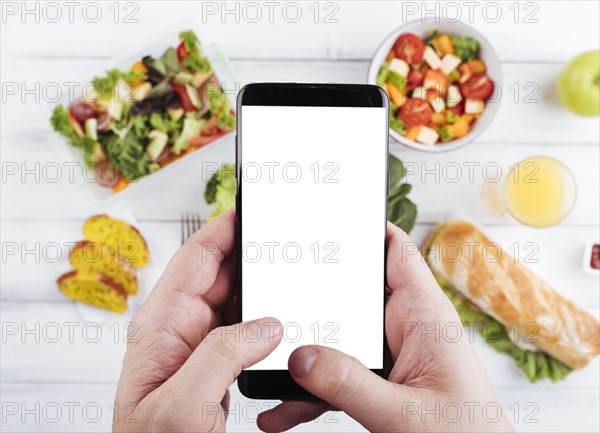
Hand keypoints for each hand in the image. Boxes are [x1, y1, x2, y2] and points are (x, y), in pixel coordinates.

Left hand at [113, 209, 281, 432]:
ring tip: (290, 277)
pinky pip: (243, 330)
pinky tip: (282, 319)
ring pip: (235, 302)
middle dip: (250, 256)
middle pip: (218, 276)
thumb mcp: (183, 402)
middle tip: (283, 242)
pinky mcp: (216, 365)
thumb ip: (222, 355)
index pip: (192, 261)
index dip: (220, 231)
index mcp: (161, 326)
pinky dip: (264, 321)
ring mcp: (199, 347)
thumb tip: (266, 325)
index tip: (247, 210)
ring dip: (260, 290)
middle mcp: (180, 330)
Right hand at [257, 222, 513, 432]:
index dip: (366, 227)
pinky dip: (310, 389)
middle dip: (315, 292)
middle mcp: (405, 328)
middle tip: (273, 288)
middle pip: (353, 292)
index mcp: (425, 317)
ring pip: (339, 338)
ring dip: (306, 349)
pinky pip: (338, 376)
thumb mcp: (405, 412)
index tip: (325, 215)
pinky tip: (281, 407)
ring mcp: (391, 356)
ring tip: (266, 355)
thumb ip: (351, 385)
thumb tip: (300, 356)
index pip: (397, 253)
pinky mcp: (380, 383)